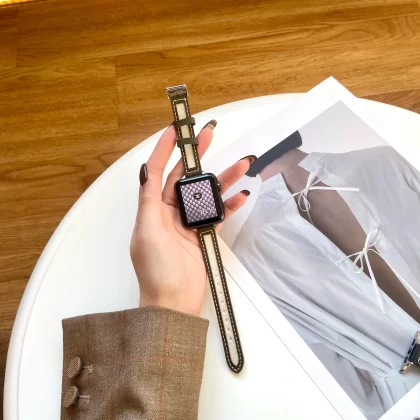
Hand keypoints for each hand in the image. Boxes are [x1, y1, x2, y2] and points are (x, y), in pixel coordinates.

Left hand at [130, 120, 253, 315]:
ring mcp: (187, 223)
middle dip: (197, 157)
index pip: (156, 172)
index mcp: (152, 209)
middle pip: (184, 178)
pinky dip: (229, 205)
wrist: (174, 302)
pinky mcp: (203, 235)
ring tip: (242, 164)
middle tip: (209, 136)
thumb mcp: (148, 231)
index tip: (175, 131)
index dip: (165, 149)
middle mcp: (168, 212)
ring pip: (206, 194)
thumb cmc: (156, 269)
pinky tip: (241, 195)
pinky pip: (218, 214)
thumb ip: (149, 199)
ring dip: (222, 180)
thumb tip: (145, 170)